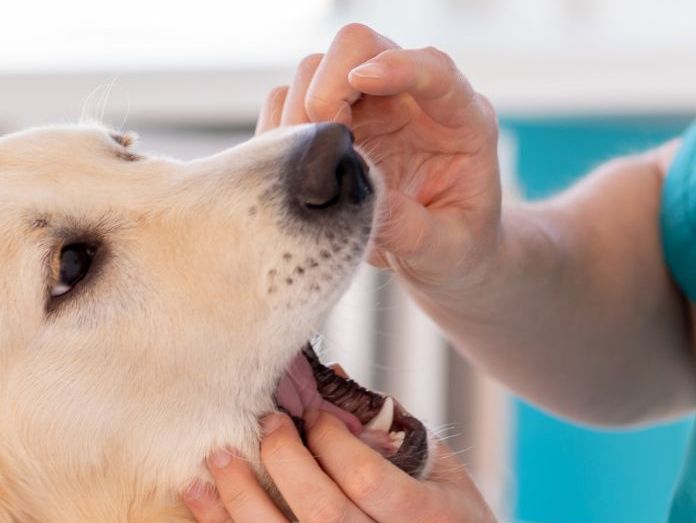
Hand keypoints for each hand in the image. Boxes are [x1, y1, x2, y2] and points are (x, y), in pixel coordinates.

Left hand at [182, 410, 522, 522]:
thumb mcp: (450, 486)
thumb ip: (396, 436)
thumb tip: (330, 386)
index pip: (367, 481)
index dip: (331, 440)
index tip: (312, 412)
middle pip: (320, 511)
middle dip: (283, 459)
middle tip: (266, 422)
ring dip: (240, 498)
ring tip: (218, 456)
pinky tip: (197, 494)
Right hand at [257, 23, 502, 296]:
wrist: (442, 260)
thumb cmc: (455, 248)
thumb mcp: (443, 248)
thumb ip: (410, 227)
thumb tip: (362, 202)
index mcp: (458, 120)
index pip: (432, 68)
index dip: (396, 66)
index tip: (363, 79)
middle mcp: (407, 101)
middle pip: (358, 47)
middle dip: (328, 87)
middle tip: (321, 144)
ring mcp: (366, 112)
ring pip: (314, 72)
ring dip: (298, 113)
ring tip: (306, 169)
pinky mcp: (331, 131)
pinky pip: (288, 107)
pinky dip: (279, 133)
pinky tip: (292, 172)